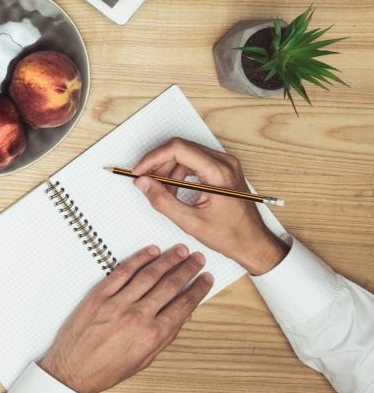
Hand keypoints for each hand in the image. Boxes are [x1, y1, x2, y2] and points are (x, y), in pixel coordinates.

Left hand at [40, 245, 212, 392]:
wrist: (73, 370)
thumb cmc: (107, 369)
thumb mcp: (145, 359)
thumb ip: (165, 335)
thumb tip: (183, 314)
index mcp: (152, 335)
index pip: (184, 305)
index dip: (198, 289)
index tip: (206, 279)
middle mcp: (137, 317)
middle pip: (169, 285)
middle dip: (187, 269)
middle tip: (197, 259)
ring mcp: (117, 303)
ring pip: (149, 274)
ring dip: (168, 260)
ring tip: (180, 251)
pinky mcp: (99, 295)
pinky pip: (122, 271)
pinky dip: (138, 259)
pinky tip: (151, 252)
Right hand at [132, 138, 288, 274]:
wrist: (253, 243)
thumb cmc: (232, 235)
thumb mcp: (191, 222)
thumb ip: (163, 201)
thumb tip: (144, 184)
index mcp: (219, 172)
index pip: (178, 149)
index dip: (153, 158)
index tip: (140, 171)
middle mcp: (224, 163)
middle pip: (180, 149)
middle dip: (159, 165)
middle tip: (147, 182)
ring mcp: (225, 165)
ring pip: (185, 155)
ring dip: (168, 171)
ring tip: (164, 192)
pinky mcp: (223, 170)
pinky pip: (194, 162)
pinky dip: (179, 174)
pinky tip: (175, 191)